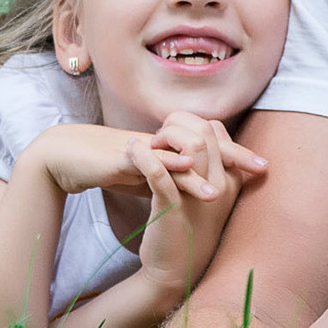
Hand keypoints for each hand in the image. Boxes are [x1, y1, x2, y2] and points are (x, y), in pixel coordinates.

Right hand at [26, 117, 265, 200]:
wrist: (67, 157)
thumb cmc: (105, 165)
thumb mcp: (143, 174)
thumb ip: (166, 178)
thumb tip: (188, 186)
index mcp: (167, 146)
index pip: (207, 147)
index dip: (233, 156)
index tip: (260, 168)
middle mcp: (160, 142)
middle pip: (204, 143)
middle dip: (233, 156)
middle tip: (261, 168)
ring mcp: (144, 147)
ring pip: (182, 151)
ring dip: (207, 168)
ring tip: (231, 185)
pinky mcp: (124, 155)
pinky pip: (152, 160)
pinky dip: (170, 168)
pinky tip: (183, 175)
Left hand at [131, 114, 261, 297]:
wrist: (176, 271)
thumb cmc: (188, 228)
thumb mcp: (207, 196)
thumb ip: (206, 167)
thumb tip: (196, 135)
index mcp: (230, 179)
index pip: (216, 130)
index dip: (190, 124)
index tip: (171, 136)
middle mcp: (221, 185)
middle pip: (205, 132)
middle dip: (177, 125)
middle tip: (158, 138)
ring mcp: (200, 197)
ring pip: (192, 145)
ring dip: (165, 137)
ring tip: (146, 145)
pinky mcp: (173, 208)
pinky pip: (160, 172)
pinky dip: (143, 155)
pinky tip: (131, 148)